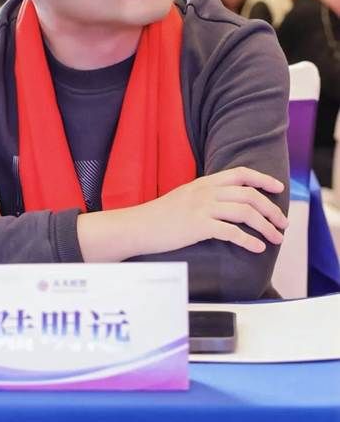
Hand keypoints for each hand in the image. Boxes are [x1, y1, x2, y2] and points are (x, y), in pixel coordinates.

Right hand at [147, 167, 286, 253]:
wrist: (138, 226)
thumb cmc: (160, 216)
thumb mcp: (184, 197)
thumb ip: (205, 196)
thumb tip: (227, 205)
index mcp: (204, 182)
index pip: (240, 173)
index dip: (262, 179)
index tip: (278, 187)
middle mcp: (206, 191)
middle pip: (249, 194)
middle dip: (271, 209)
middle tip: (282, 223)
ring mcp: (202, 207)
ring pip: (245, 212)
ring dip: (266, 226)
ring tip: (276, 239)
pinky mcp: (198, 226)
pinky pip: (232, 232)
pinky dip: (249, 240)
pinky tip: (257, 248)